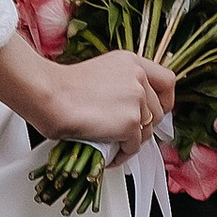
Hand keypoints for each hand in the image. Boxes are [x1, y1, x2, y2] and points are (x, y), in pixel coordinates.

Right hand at [33, 47, 174, 162]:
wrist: (49, 96)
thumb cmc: (63, 87)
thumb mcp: (101, 73)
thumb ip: (123, 85)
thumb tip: (133, 109)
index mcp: (131, 62)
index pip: (167, 80)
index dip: (164, 100)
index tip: (156, 110)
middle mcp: (138, 78)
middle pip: (158, 111)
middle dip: (143, 126)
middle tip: (125, 133)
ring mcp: (137, 100)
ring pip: (147, 131)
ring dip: (131, 141)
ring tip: (112, 143)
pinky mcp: (131, 122)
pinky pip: (134, 147)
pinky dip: (121, 154)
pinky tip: (107, 152)